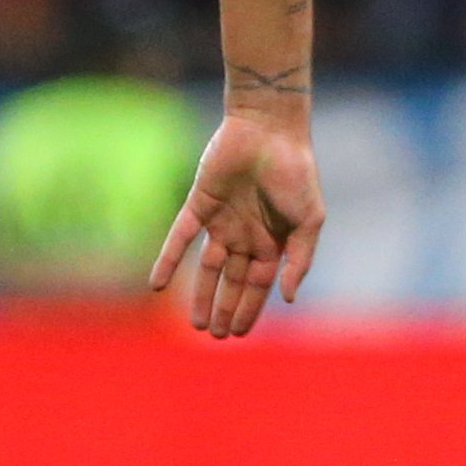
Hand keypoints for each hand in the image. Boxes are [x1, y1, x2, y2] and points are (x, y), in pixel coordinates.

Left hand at [150, 110, 324, 337]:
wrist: (269, 130)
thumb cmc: (296, 173)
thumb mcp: (309, 220)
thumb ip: (300, 260)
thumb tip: (287, 298)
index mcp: (273, 240)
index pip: (258, 284)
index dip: (248, 308)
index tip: (238, 333)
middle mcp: (246, 234)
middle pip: (231, 280)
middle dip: (224, 308)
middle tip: (215, 335)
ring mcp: (221, 221)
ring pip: (206, 267)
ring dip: (200, 294)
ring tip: (195, 323)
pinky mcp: (198, 205)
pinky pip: (179, 237)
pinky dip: (167, 260)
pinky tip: (156, 285)